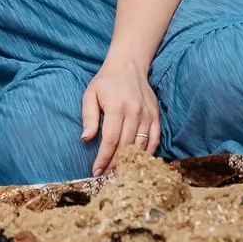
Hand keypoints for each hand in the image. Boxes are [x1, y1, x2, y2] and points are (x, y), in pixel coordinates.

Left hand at [79, 57, 159, 176]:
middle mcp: (135, 112)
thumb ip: (88, 116)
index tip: (96, 171)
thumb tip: (86, 138)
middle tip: (106, 175)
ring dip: (131, 162)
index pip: (111, 139)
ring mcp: (148, 115)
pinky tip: (138, 162)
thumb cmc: (106, 82)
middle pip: (126, 146)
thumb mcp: (90, 94)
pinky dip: (148, 153)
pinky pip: (155, 140)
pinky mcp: (156, 116)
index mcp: (117, 107)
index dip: (104, 158)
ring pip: (141, 146)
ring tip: (119, 172)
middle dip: (115, 164)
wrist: (129, 66)